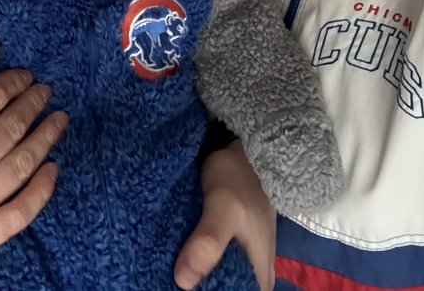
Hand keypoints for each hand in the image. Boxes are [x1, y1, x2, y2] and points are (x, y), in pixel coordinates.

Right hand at [0, 69, 66, 288]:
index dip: (12, 83)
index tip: (24, 77)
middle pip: (12, 126)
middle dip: (33, 104)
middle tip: (45, 92)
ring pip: (24, 164)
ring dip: (45, 138)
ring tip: (58, 122)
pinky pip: (21, 213)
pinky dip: (41, 190)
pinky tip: (51, 172)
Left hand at [174, 140, 275, 289]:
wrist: (249, 148)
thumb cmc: (241, 179)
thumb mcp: (224, 208)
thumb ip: (208, 242)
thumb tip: (184, 281)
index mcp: (259, 277)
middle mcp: (254, 273)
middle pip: (224, 290)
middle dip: (196, 286)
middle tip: (164, 278)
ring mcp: (242, 258)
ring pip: (215, 277)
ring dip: (194, 273)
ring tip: (164, 268)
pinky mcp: (229, 243)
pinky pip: (210, 261)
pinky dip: (194, 260)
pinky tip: (173, 256)